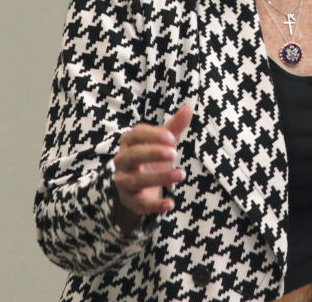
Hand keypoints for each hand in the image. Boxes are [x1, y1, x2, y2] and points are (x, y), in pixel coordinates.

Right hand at [113, 104, 192, 230]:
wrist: (135, 185)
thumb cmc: (151, 156)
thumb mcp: (162, 141)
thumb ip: (174, 126)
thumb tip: (189, 107)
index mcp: (129, 142)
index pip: (135, 135)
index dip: (152, 136)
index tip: (172, 138)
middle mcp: (122, 161)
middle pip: (132, 156)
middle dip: (152, 153)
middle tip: (174, 153)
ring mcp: (124, 182)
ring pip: (136, 180)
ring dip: (159, 177)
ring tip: (181, 174)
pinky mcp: (131, 201)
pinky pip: (141, 204)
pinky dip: (156, 205)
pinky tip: (171, 203)